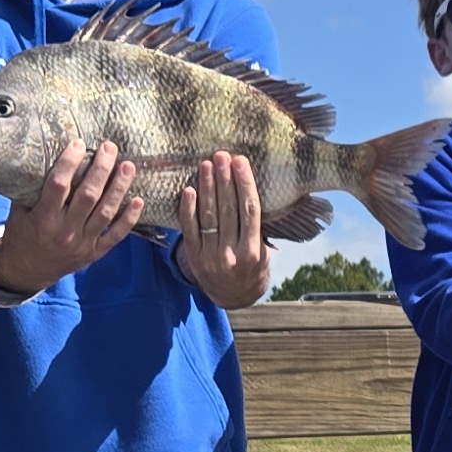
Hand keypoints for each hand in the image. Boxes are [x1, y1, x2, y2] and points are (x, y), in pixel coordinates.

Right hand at [0, 137, 145, 297]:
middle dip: (101, 169)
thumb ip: (31, 188)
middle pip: (88, 195)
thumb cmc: (22, 234)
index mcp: (43, 219)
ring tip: (128, 166)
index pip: (59, 185)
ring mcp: (82, 243)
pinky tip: (138, 200)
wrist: (26, 271)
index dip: (70, 162)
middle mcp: (65, 231)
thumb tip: (42, 154)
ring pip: (106, 212)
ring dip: (119, 187)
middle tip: (109, 148)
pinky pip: (116, 235)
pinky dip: (129, 219)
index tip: (79, 144)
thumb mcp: (18, 211)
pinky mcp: (94, 252)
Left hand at [173, 149, 271, 309]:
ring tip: (206, 165)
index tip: (241, 161)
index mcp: (253, 251)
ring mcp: (211, 257)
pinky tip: (189, 190)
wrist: (234, 295)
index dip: (245, 183)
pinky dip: (188, 209)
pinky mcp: (195, 257)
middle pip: (228, 210)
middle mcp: (232, 255)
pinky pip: (189, 229)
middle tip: (221, 155)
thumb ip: (256, 226)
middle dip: (225, 180)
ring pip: (209, 217)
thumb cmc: (252, 265)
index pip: (250, 211)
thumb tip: (249, 187)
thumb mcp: (263, 250)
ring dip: (207, 188)